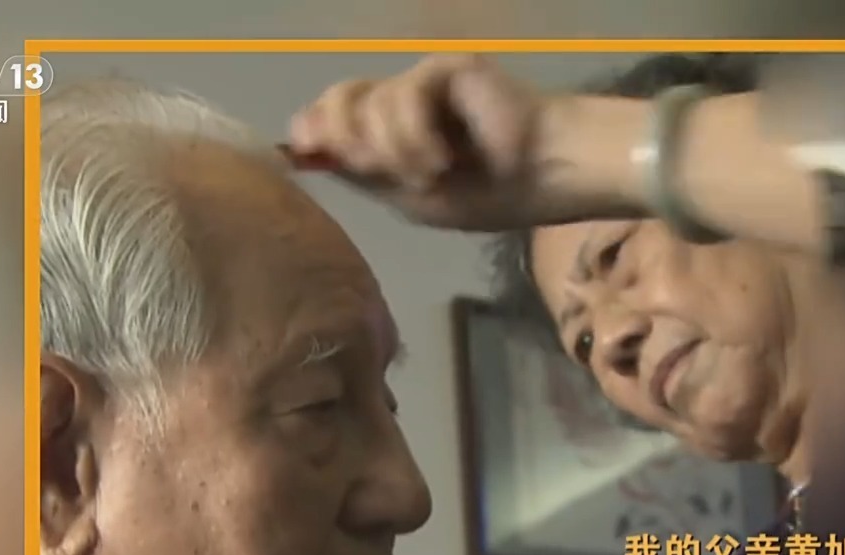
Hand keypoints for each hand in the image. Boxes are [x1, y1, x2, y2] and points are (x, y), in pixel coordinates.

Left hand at [287, 53, 548, 231]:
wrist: (544, 177)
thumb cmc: (488, 195)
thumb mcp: (410, 197)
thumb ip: (359, 172)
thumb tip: (300, 151)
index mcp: (384, 134)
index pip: (328, 118)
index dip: (309, 130)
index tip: (305, 152)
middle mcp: (397, 103)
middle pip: (337, 99)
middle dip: (343, 137)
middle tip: (374, 168)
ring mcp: (422, 83)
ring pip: (368, 103)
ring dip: (393, 151)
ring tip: (432, 175)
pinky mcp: (446, 67)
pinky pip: (404, 93)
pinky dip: (415, 135)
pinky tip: (443, 160)